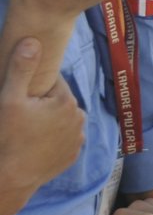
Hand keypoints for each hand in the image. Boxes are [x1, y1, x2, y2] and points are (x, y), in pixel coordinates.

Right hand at [0, 40, 84, 194]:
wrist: (14, 174)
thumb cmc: (10, 135)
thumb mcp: (10, 97)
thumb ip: (22, 68)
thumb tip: (33, 40)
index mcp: (66, 101)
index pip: (51, 83)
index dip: (33, 88)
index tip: (21, 98)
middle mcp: (79, 118)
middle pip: (57, 101)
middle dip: (42, 104)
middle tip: (22, 115)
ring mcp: (79, 137)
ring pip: (61, 119)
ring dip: (48, 120)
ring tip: (28, 130)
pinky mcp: (74, 153)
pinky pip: (63, 137)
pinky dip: (52, 137)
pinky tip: (36, 142)